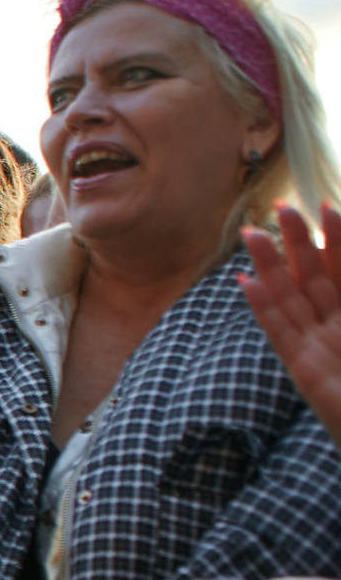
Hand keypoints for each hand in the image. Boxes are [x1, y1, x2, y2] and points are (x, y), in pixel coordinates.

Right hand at [239, 202, 340, 447]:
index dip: (337, 239)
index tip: (325, 205)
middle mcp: (337, 329)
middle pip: (313, 278)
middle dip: (298, 243)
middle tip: (282, 209)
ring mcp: (319, 350)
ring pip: (291, 300)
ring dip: (271, 268)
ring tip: (252, 235)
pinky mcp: (305, 374)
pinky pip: (281, 334)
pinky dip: (265, 309)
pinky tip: (247, 284)